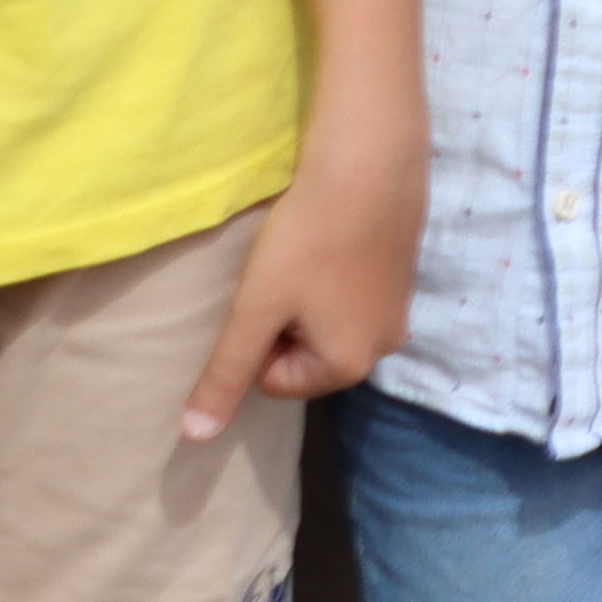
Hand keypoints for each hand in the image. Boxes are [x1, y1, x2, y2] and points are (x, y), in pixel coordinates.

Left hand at [180, 111, 417, 436]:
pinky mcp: (405, 275)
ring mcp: (401, 309)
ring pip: (328, 325)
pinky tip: (331, 244)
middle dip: (286, 323)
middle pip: (306, 357)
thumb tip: (195, 438)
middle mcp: (386, 345)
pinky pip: (354, 299)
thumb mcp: (254, 312)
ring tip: (306, 258)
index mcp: (351, 364)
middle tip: (284, 278)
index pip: (275, 382)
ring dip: (307, 300)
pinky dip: (334, 278)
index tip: (268, 297)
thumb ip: (224, 377)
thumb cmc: (306, 241)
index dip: (258, 340)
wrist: (369, 163)